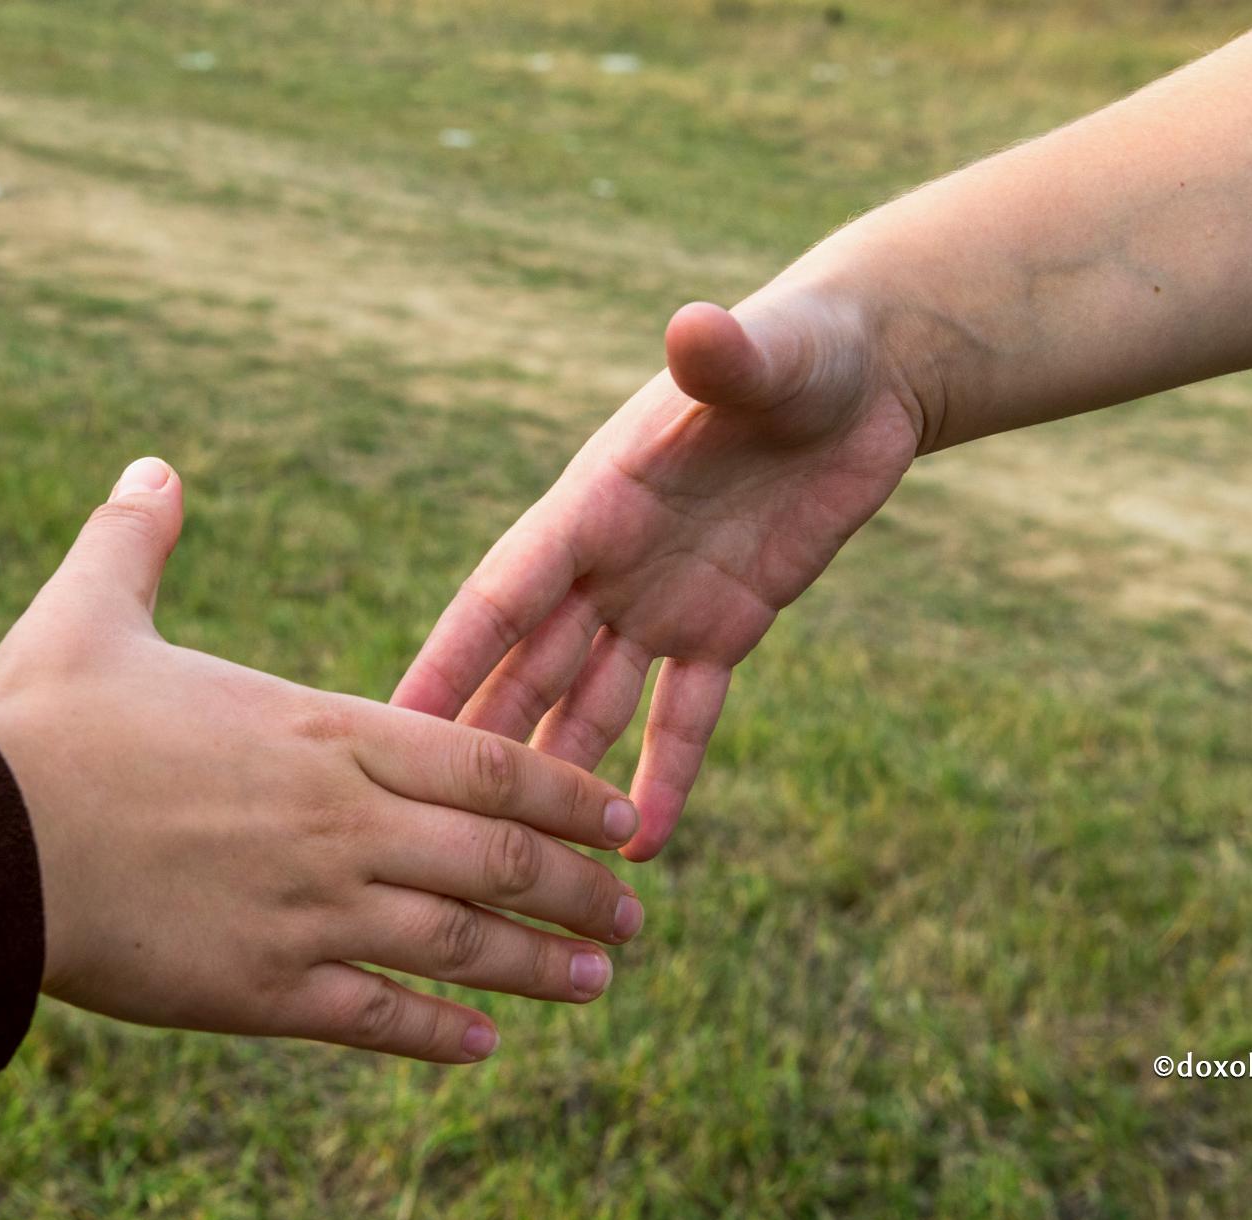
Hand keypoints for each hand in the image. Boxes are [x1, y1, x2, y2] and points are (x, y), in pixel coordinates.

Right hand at [0, 457, 645, 1063]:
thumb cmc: (35, 722)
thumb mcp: (89, 609)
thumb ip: (138, 539)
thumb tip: (150, 465)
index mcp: (321, 731)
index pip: (485, 763)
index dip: (566, 794)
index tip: (619, 817)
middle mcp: (339, 824)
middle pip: (499, 861)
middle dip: (578, 889)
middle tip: (631, 912)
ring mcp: (309, 912)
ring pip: (458, 946)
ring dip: (538, 966)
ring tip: (597, 980)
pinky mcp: (261, 991)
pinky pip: (375, 1017)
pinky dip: (437, 1032)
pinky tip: (483, 1045)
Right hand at [393, 287, 921, 859]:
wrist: (860, 376)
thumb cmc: (802, 347)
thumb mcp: (766, 355)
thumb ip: (725, 356)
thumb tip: (696, 328)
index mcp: (597, 502)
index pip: (505, 593)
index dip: (451, 658)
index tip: (391, 719)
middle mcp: (611, 562)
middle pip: (531, 667)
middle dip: (482, 742)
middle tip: (423, 825)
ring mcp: (662, 601)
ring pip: (592, 703)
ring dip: (558, 775)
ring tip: (519, 860)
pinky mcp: (726, 626)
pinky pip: (686, 714)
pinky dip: (665, 774)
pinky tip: (646, 846)